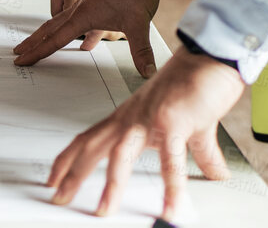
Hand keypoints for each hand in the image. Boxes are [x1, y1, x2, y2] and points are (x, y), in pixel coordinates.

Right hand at [13, 0, 161, 77]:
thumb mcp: (139, 23)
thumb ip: (141, 50)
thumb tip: (148, 73)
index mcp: (83, 15)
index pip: (55, 40)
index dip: (37, 52)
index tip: (21, 60)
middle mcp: (80, 9)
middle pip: (50, 29)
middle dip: (33, 42)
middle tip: (18, 51)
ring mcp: (88, 4)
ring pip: (62, 23)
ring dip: (49, 35)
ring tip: (39, 44)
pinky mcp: (97, 2)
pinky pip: (79, 20)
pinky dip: (74, 31)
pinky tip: (86, 44)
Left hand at [46, 48, 244, 217]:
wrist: (210, 57)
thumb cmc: (194, 84)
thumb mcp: (189, 127)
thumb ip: (196, 154)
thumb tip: (215, 174)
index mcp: (128, 118)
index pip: (88, 138)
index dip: (68, 159)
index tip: (53, 178)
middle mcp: (132, 118)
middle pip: (92, 147)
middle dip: (73, 174)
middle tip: (58, 197)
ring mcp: (150, 118)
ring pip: (120, 154)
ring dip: (111, 185)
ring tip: (104, 210)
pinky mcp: (174, 122)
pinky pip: (170, 160)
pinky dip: (170, 186)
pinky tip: (171, 208)